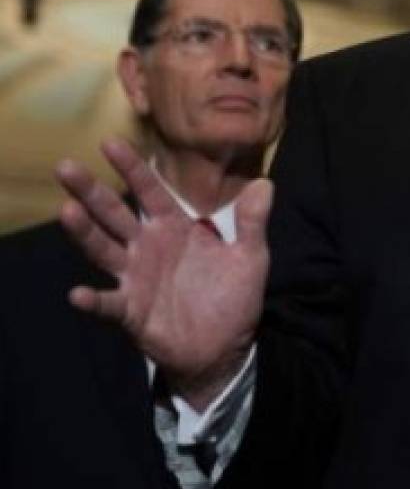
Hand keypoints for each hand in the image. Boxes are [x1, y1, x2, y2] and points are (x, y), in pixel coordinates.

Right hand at [57, 137, 271, 409]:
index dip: (133, 168)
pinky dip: (94, 299)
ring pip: (104, 250)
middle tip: (65, 166)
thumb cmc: (232, 296)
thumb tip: (265, 183)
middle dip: (90, 191)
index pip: (151, 192)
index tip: (110, 142)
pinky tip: (78, 294)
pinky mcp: (132, 312)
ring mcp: (135, 278)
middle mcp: (148, 248)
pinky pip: (109, 303)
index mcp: (175, 228)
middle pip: (114, 214)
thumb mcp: (250, 256)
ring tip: (67, 211)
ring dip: (85, 233)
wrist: (226, 347)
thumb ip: (252, 222)